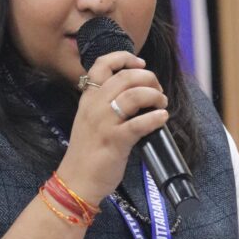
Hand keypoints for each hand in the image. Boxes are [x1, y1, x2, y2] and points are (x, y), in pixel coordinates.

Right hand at [57, 51, 168, 204]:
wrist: (76, 180)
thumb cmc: (87, 152)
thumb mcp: (91, 120)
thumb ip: (106, 104)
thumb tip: (136, 93)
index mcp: (88, 98)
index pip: (103, 64)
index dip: (125, 58)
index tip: (141, 63)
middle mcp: (94, 106)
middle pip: (125, 77)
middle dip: (149, 79)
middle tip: (158, 91)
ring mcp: (104, 123)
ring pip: (134, 95)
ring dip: (155, 96)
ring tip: (162, 104)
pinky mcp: (115, 141)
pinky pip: (139, 123)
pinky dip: (155, 118)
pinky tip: (162, 118)